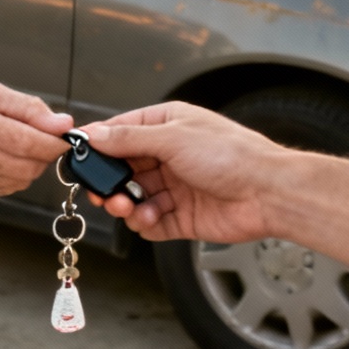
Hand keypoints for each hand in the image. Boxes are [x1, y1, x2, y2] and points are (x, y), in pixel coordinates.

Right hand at [0, 80, 72, 202]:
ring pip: (21, 179)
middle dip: (45, 154)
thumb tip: (63, 124)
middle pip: (27, 165)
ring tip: (16, 145)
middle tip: (43, 140)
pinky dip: (14, 174)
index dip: (53, 142)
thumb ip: (28, 107)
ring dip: (30, 164)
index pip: (26, 141)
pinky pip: (7, 187)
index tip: (65, 136)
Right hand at [81, 102, 285, 243]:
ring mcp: (175, 187)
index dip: (99, 145)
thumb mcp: (173, 138)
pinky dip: (144, 222)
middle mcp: (169, 155)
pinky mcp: (182, 216)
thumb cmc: (231, 155)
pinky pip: (150, 221)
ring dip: (126, 205)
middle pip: (123, 169)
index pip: (121, 132)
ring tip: (128, 207)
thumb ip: (129, 139)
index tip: (80, 157)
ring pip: (133, 198)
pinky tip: (151, 217)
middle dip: (110, 182)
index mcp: (167, 125)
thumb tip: (94, 134)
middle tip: (103, 193)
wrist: (268, 192)